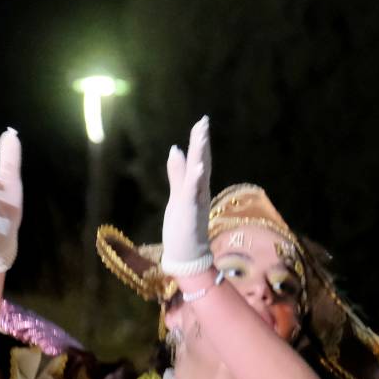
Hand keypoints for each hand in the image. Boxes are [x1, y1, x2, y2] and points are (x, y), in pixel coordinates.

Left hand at [160, 116, 212, 276]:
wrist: (187, 256)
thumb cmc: (182, 229)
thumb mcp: (178, 196)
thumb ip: (178, 174)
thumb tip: (176, 149)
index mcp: (197, 187)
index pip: (199, 160)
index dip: (199, 142)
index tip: (201, 122)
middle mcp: (200, 191)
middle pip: (202, 162)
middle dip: (201, 141)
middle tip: (203, 121)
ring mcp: (196, 200)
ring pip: (200, 173)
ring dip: (201, 154)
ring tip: (201, 135)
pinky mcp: (190, 211)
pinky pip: (194, 192)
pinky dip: (196, 179)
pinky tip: (197, 166)